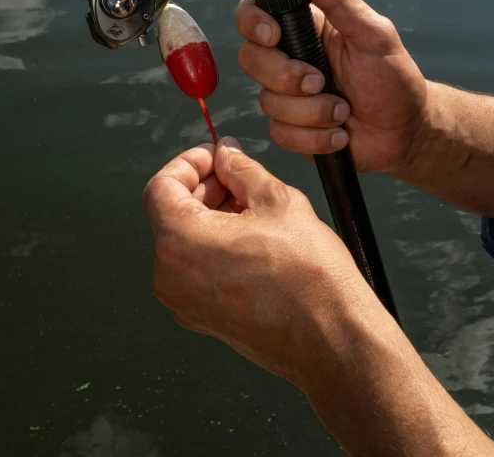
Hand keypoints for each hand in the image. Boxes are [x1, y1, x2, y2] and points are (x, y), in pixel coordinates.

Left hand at [143, 138, 375, 386]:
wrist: (332, 340)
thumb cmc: (308, 273)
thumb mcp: (276, 201)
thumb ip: (241, 170)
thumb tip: (226, 153)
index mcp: (180, 242)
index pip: (161, 186)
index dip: (189, 162)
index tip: (216, 156)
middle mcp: (170, 276)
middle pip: (171, 213)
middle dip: (203, 188)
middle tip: (239, 176)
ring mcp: (184, 303)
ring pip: (185, 242)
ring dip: (212, 216)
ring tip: (253, 207)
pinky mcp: (202, 319)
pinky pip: (196, 269)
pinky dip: (215, 245)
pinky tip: (253, 237)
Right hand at [236, 0, 427, 172]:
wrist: (405, 133)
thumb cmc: (394, 78)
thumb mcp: (374, 35)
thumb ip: (340, 0)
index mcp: (304, 28)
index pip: (255, 14)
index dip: (253, 24)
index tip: (274, 36)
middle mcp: (289, 57)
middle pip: (250, 59)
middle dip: (286, 76)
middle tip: (322, 82)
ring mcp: (286, 95)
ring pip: (268, 102)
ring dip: (311, 112)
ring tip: (343, 112)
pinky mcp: (290, 128)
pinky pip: (280, 134)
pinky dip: (314, 138)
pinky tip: (339, 135)